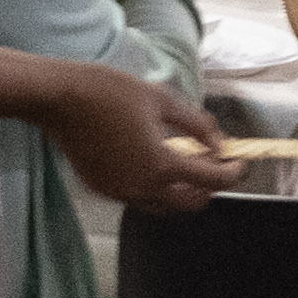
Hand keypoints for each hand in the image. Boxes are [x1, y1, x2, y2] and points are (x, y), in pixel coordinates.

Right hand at [45, 68, 241, 213]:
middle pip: (191, 204)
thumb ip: (197, 125)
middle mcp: (142, 187)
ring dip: (180, 190)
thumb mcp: (162, 100)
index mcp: (161, 165)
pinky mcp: (102, 188)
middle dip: (208, 187)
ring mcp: (119, 192)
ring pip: (164, 205)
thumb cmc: (108, 92)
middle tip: (210, 162)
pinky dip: (153, 186)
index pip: (212, 180)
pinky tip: (149, 160)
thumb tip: (218, 143)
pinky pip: (138, 197)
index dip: (233, 171)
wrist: (58, 98)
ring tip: (181, 161)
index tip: (239, 162)